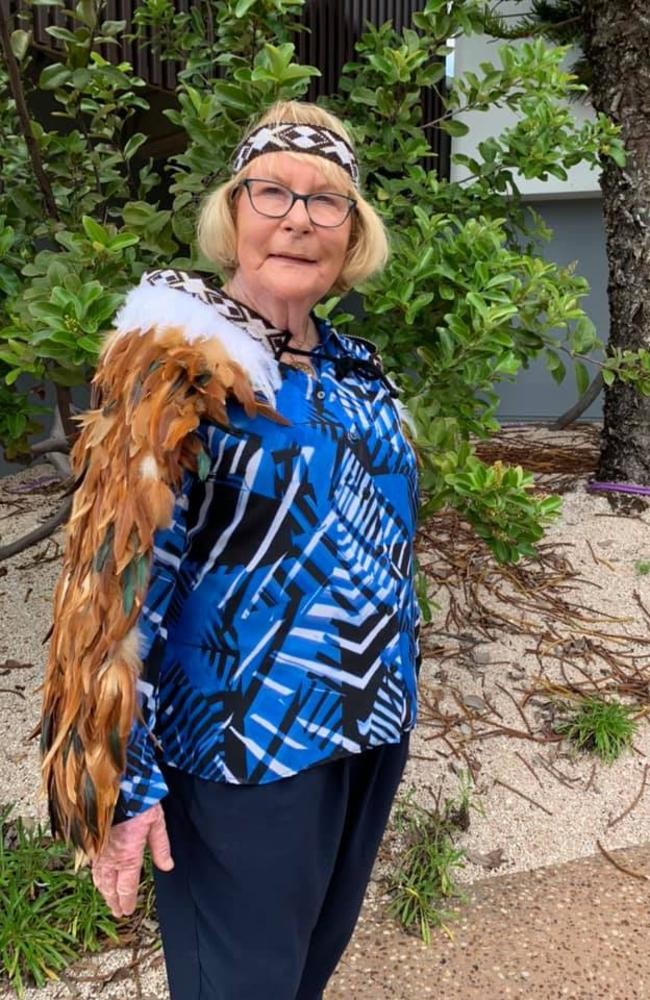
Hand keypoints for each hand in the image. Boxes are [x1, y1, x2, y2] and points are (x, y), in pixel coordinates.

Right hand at [91, 802, 173, 916]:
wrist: (116, 785)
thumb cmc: (139, 802)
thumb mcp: (156, 823)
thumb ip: (161, 847)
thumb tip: (168, 866)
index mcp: (128, 857)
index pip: (126, 888)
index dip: (128, 901)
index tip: (128, 911)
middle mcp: (111, 858)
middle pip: (110, 887)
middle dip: (114, 901)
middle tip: (118, 912)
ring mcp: (99, 850)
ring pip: (99, 877)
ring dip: (104, 891)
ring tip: (108, 899)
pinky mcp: (92, 841)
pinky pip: (93, 865)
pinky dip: (96, 876)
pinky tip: (99, 876)